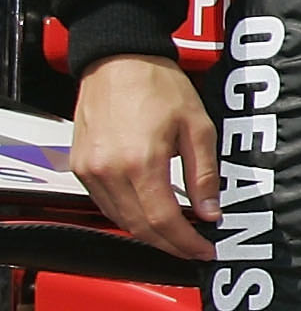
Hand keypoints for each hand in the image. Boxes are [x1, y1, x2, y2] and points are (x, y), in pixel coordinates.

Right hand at [70, 54, 217, 260]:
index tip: (206, 250)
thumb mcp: (197, 127)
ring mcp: (90, 171)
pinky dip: (128, 216)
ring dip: (150, 233)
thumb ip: (204, 175)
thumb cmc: (158, 85)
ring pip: (120, 220)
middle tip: (194, 248)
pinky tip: (149, 214)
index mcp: (140, 163)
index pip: (164, 221)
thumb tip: (211, 211)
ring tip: (177, 235)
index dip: (187, 242)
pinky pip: (105, 204)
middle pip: (140, 227)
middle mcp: (109, 172)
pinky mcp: (80, 167)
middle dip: (171, 244)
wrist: (119, 60)